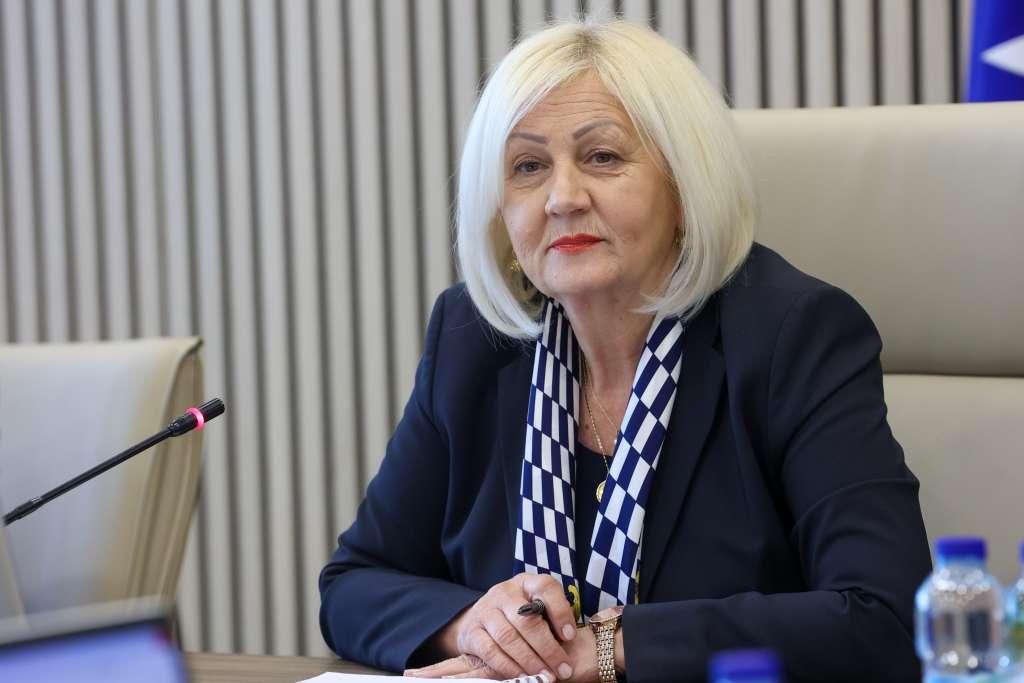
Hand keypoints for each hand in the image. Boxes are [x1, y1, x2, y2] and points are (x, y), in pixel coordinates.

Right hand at [407, 573, 577, 679]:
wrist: (478, 620)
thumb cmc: (517, 616)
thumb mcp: (535, 608)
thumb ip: (551, 618)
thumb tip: (569, 640)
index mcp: (525, 583)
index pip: (545, 587)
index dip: (560, 611)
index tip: (571, 636)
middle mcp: (504, 592)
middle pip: (527, 619)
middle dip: (547, 648)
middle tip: (562, 669)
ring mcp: (485, 610)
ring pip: (508, 637)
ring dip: (529, 661)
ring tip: (545, 676)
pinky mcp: (472, 631)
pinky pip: (490, 651)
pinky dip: (508, 666)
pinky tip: (522, 677)